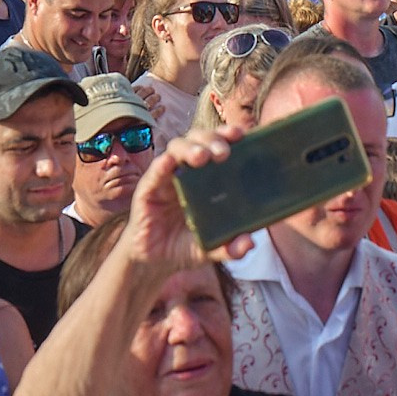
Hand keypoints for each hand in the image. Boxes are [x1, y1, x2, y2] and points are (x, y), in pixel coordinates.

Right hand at [122, 128, 252, 275]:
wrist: (156, 261)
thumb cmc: (186, 243)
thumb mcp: (212, 247)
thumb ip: (230, 246)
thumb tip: (249, 243)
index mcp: (206, 175)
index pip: (217, 145)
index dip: (227, 135)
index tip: (241, 134)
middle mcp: (187, 170)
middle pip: (198, 139)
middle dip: (211, 139)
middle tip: (224, 153)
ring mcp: (166, 177)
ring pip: (176, 149)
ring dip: (189, 148)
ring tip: (201, 157)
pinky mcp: (147, 190)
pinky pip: (154, 173)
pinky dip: (162, 165)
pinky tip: (169, 163)